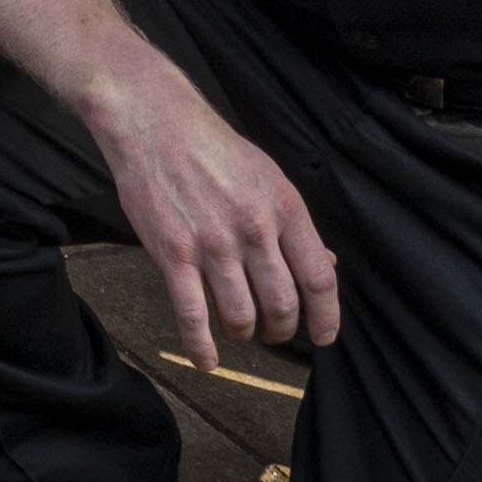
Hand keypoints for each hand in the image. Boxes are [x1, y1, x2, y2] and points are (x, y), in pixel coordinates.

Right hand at [81, 60, 339, 368]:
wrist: (153, 122)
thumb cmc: (212, 147)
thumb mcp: (268, 176)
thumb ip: (294, 225)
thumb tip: (327, 266)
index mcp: (284, 207)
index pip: (319, 278)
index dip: (326, 318)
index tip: (323, 337)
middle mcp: (254, 228)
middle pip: (283, 304)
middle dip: (282, 331)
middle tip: (274, 334)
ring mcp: (213, 243)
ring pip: (241, 315)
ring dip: (244, 333)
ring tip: (240, 331)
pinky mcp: (174, 253)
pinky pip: (193, 314)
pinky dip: (202, 346)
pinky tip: (207, 360)